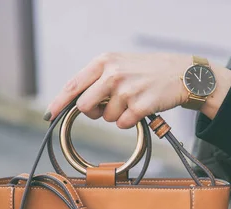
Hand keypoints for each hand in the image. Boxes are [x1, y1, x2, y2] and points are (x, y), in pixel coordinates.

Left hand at [45, 52, 230, 127]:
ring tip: (132, 101)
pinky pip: (123, 124)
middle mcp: (112, 74)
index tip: (50, 115)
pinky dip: (130, 121)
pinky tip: (140, 108)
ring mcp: (127, 90)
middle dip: (94, 112)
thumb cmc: (147, 71)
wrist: (179, 73)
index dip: (59, 103)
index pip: (73, 85)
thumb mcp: (119, 64)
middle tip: (107, 107)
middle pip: (85, 106)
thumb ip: (96, 79)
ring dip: (117, 115)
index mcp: (103, 62)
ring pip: (107, 117)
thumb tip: (75, 102)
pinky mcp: (140, 105)